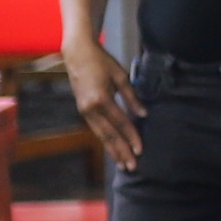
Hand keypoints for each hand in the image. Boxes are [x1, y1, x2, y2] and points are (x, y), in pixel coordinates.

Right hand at [65, 39, 141, 169]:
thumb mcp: (121, 76)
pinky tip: (112, 149)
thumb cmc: (102, 62)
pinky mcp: (82, 110)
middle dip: (121, 151)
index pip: (121, 123)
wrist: (77, 54)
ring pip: (101, 135)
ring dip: (112, 150)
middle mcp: (90, 108)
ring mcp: (84, 111)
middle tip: (132, 167)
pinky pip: (96, 129)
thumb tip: (143, 115)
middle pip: (109, 135)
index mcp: (101, 99)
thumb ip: (132, 97)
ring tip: (123, 164)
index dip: (132, 137)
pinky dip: (105, 141)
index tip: (141, 150)